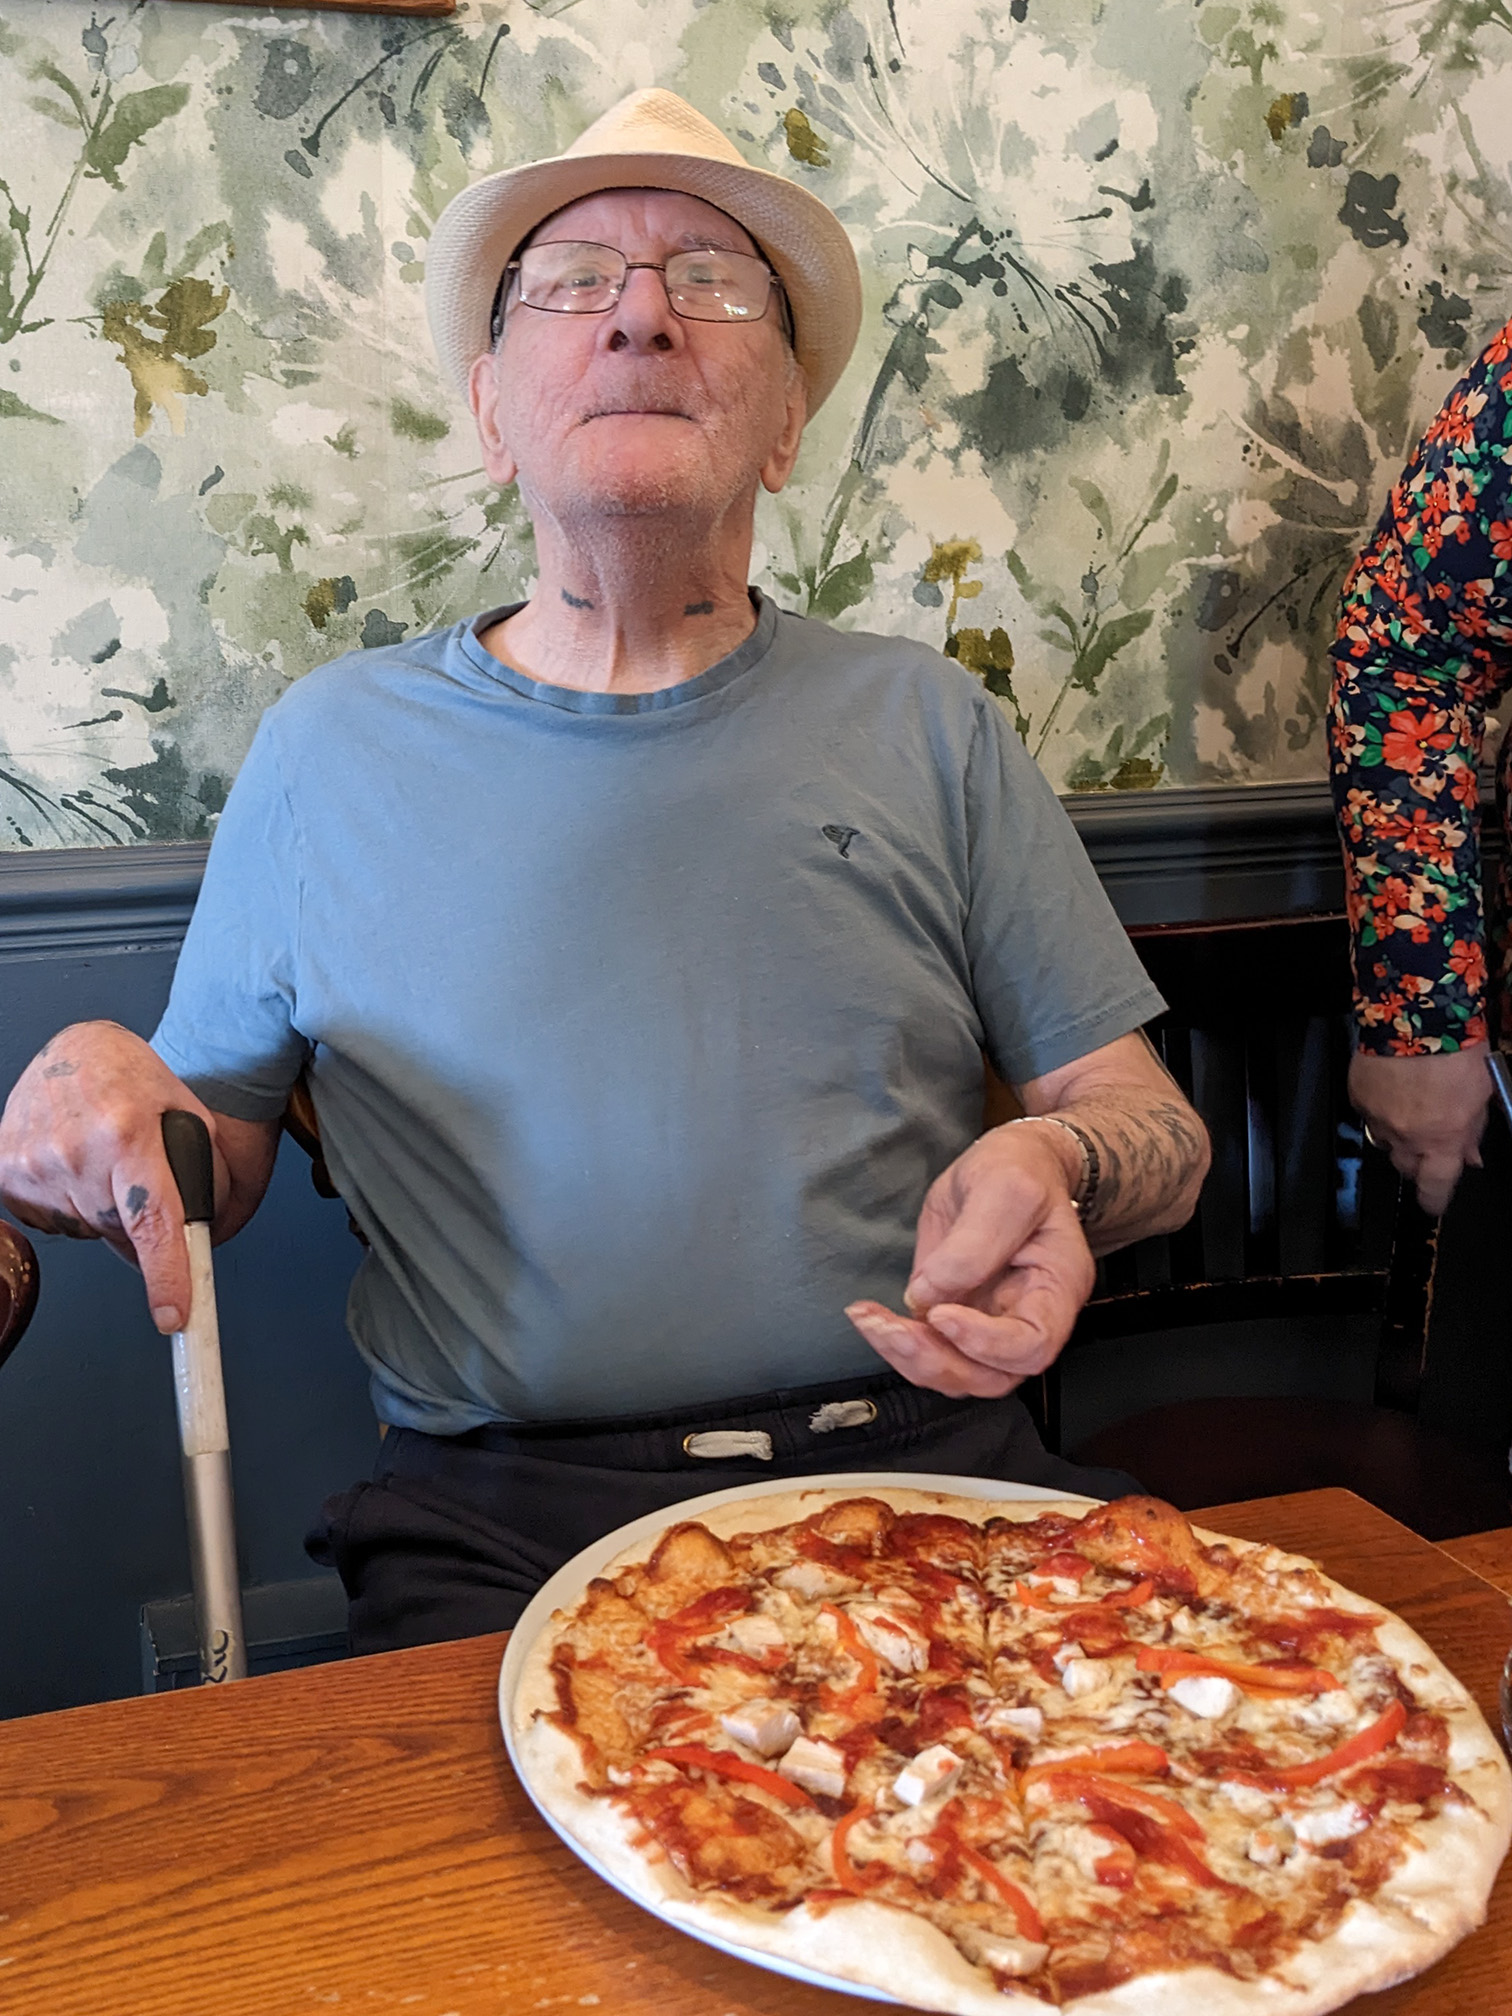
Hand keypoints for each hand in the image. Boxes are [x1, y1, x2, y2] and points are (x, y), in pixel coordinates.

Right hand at [0, 1021, 226, 1332]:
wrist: (76, 1051)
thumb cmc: (132, 1078)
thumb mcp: (189, 1113)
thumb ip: (209, 1175)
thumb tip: (211, 1237)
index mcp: (127, 1132)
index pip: (152, 1221)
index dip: (166, 1274)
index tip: (175, 1314)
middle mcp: (74, 1150)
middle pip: (120, 1234)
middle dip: (141, 1226)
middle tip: (141, 1181)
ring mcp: (33, 1163)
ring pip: (87, 1230)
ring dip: (104, 1212)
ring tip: (107, 1161)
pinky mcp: (7, 1173)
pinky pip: (54, 1221)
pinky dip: (73, 1205)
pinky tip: (79, 1167)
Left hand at [844, 1124, 1095, 1398]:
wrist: (1004, 1164)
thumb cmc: (1018, 1170)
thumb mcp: (1005, 1189)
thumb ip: (975, 1242)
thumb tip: (928, 1295)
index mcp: (1057, 1289)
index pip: (1033, 1345)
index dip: (986, 1344)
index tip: (942, 1315)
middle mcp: (1028, 1318)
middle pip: (992, 1375)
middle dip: (936, 1361)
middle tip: (888, 1329)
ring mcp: (990, 1323)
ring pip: (956, 1373)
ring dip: (908, 1357)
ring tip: (869, 1320)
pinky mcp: (955, 1317)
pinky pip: (929, 1350)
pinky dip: (895, 1342)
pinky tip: (867, 1315)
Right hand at [1349, 1044, 1492, 1215]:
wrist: (1417, 1016)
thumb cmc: (1455, 1049)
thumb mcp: (1481, 1095)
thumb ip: (1473, 1131)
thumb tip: (1469, 1154)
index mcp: (1443, 1139)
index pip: (1435, 1186)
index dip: (1434, 1199)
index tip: (1433, 1203)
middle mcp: (1408, 1136)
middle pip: (1407, 1168)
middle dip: (1419, 1162)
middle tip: (1429, 1143)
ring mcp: (1380, 1118)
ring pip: (1386, 1143)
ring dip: (1399, 1136)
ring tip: (1411, 1111)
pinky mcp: (1360, 1098)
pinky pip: (1369, 1116)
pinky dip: (1381, 1110)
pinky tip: (1393, 1091)